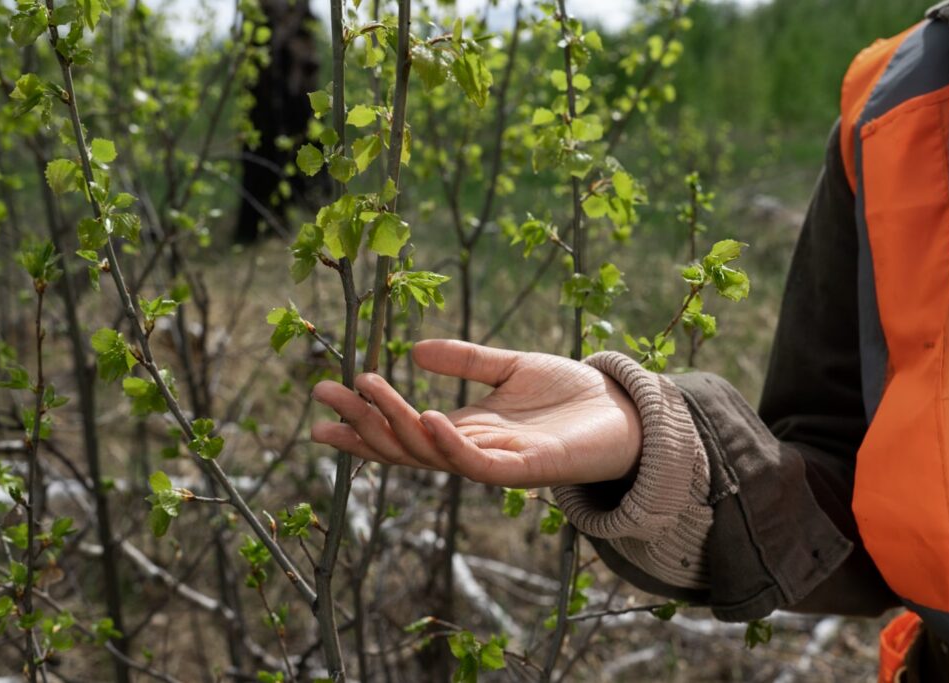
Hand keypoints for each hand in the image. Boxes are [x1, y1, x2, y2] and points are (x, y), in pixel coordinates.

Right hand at [310, 340, 642, 487]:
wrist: (625, 412)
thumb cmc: (572, 394)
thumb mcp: (511, 367)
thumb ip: (467, 360)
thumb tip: (415, 349)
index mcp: (465, 429)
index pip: (402, 429)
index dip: (362, 417)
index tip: (323, 396)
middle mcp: (472, 450)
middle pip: (403, 445)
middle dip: (362, 422)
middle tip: (323, 393)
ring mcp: (496, 463)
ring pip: (431, 454)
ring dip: (395, 425)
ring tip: (366, 390)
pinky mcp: (525, 470)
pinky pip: (478, 464)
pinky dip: (450, 444)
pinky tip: (427, 416)